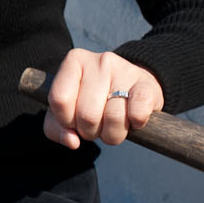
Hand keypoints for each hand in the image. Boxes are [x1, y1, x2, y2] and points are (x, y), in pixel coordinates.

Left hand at [41, 49, 162, 148]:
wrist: (134, 88)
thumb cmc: (93, 101)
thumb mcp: (67, 110)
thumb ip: (57, 128)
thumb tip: (72, 141)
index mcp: (74, 62)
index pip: (59, 99)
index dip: (66, 120)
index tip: (73, 119)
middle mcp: (99, 61)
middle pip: (87, 114)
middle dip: (90, 131)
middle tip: (96, 125)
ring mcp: (125, 70)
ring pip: (114, 119)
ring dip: (112, 134)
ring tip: (113, 125)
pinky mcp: (147, 85)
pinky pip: (138, 114)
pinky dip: (135, 125)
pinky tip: (133, 120)